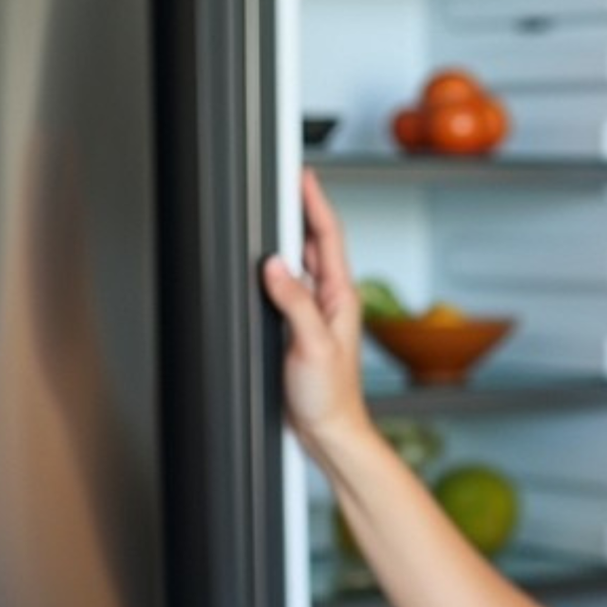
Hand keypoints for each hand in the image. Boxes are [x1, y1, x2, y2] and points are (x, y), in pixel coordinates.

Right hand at [260, 168, 372, 453]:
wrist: (329, 432)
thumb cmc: (330, 397)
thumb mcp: (312, 346)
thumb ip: (295, 303)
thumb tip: (275, 265)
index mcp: (342, 297)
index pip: (328, 237)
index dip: (315, 201)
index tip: (303, 174)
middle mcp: (332, 300)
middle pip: (315, 242)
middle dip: (299, 209)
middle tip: (281, 180)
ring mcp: (316, 313)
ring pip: (300, 263)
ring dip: (288, 236)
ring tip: (272, 209)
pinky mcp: (300, 328)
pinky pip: (288, 287)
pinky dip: (276, 268)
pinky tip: (264, 264)